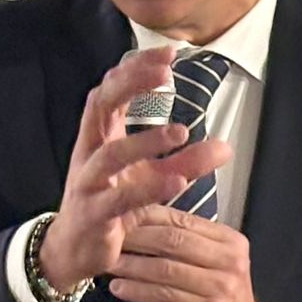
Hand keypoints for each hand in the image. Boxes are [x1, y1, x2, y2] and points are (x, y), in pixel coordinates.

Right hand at [37, 48, 231, 293]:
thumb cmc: (112, 205)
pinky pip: (120, 199)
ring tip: (180, 132)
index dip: (135, 68)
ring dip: (145, 141)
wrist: (76, 249)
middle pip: (100, 106)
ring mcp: (89, 184)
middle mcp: (89, 153)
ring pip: (110, 155)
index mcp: (100, 136)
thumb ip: (187, 161)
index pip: (111, 89)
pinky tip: (178, 182)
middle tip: (164, 72)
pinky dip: (148, 189)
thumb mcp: (153, 178)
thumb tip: (225, 148)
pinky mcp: (94, 214)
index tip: (168, 53)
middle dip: (129, 84)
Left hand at [108, 205, 266, 301]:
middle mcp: (229, 261)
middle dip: (136, 239)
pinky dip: (138, 291)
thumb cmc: (221, 297)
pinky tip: (120, 287)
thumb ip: (188, 241)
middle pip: (173, 241)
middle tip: (108, 238)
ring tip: (108, 264)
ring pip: (166, 270)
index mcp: (230, 241)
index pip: (183, 220)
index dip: (148, 217)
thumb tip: (143, 219)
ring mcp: (221, 287)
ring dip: (132, 266)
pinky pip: (165, 297)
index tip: (121, 216)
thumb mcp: (214, 262)